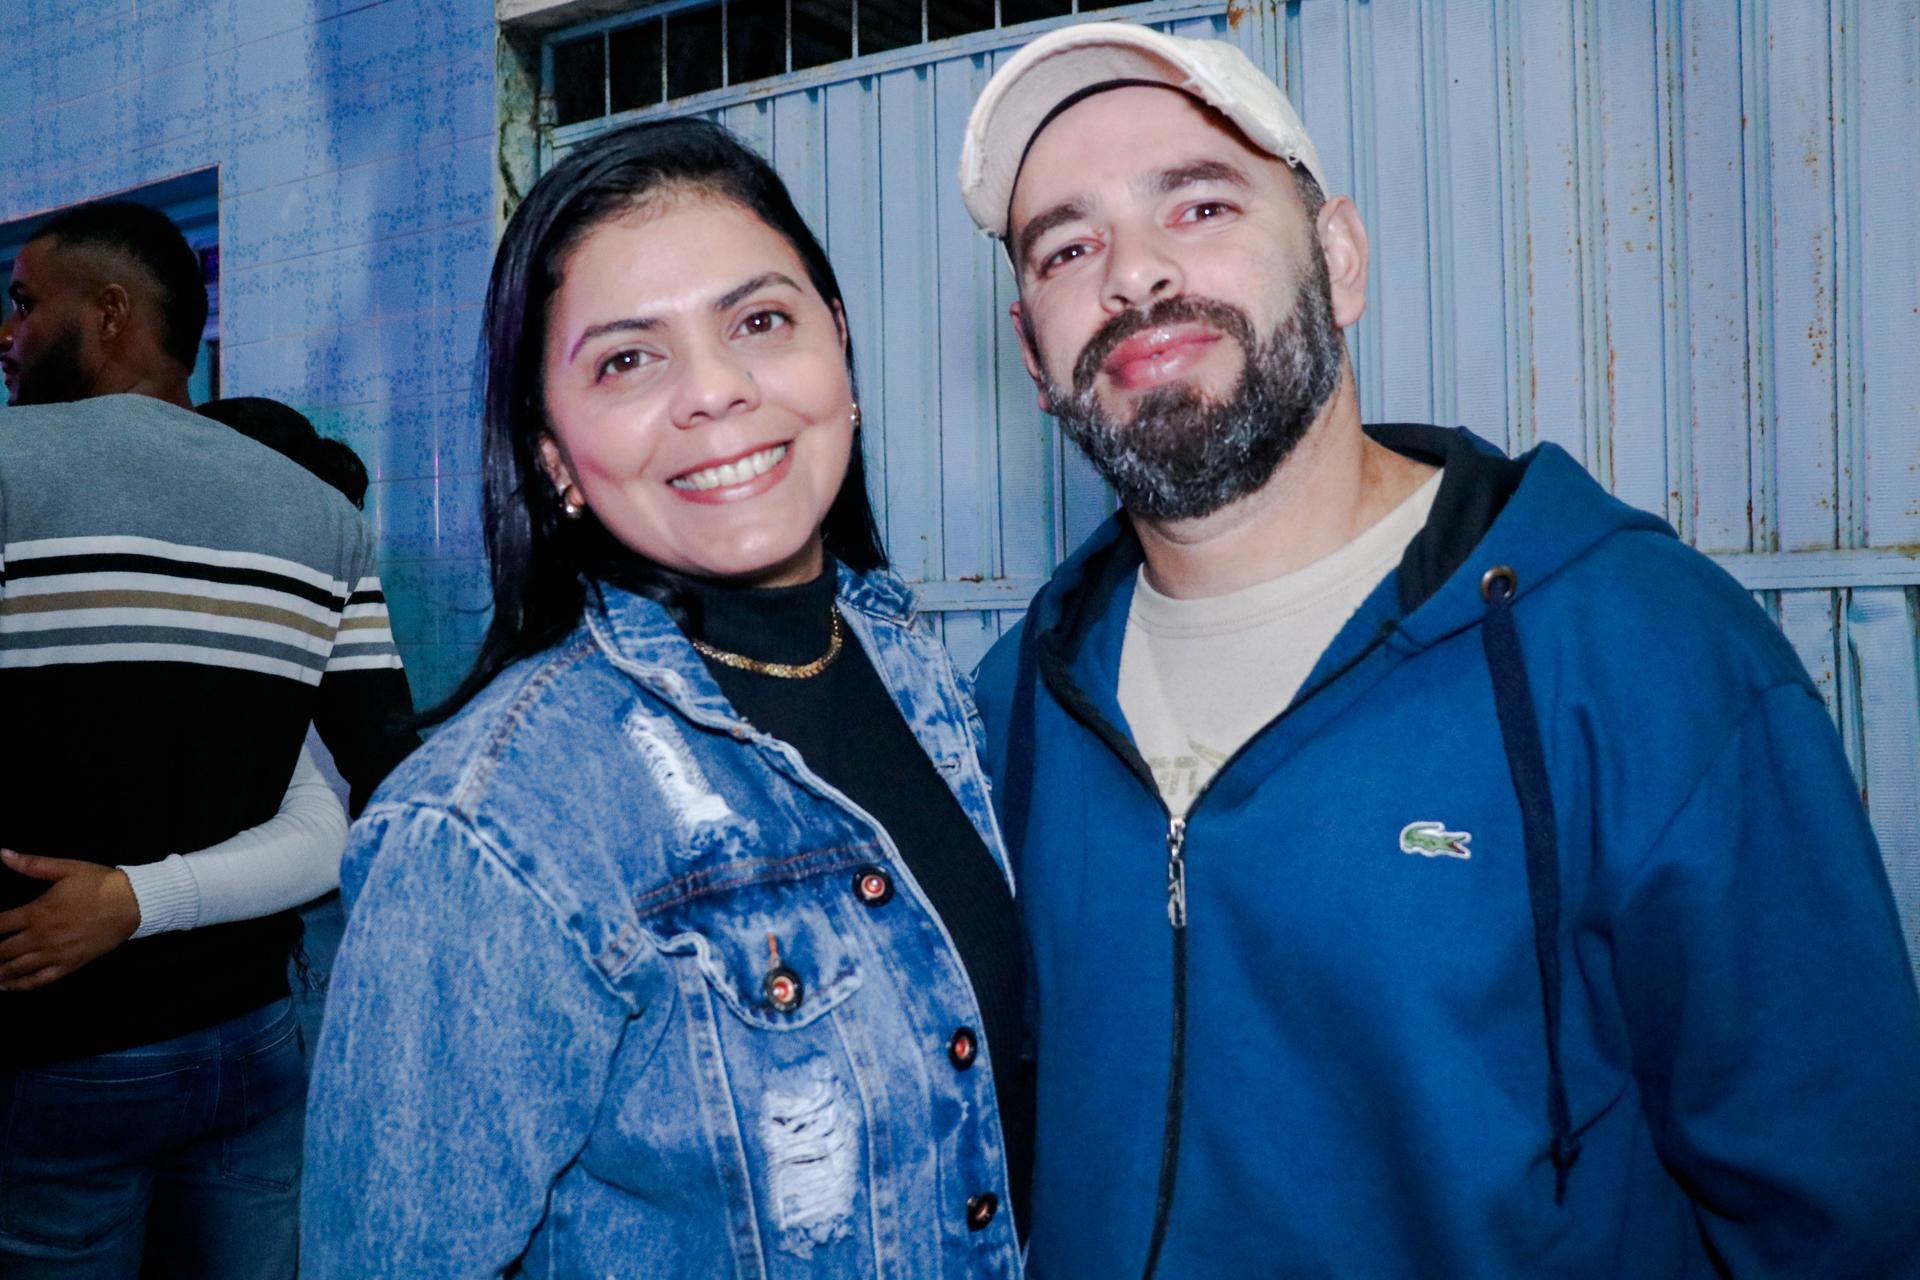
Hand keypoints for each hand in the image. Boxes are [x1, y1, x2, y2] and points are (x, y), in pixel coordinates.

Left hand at [0, 850, 141, 990]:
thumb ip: (32, 864)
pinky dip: (20, 986)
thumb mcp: (66, 868)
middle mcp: (41, 936)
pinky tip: (8, 986)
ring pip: (16, 969)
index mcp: (36, 912)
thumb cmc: (99, 884)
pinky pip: (39, 981)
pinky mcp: (69, 965)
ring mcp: (55, 954)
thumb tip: (3, 854)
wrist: (132, 903)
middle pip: (2, 951)